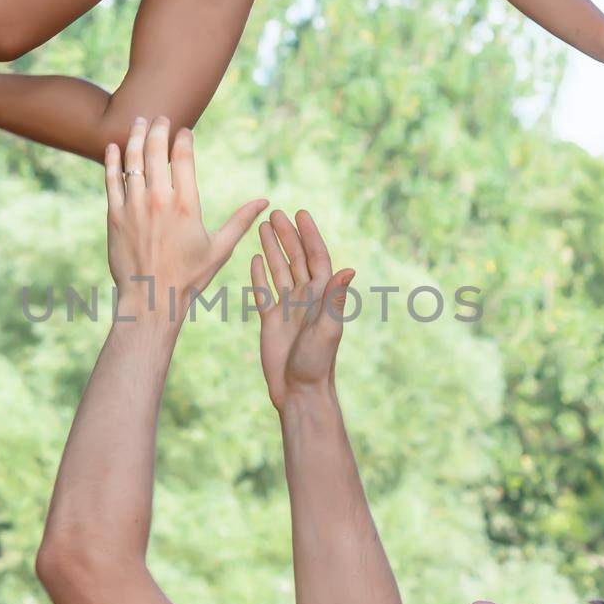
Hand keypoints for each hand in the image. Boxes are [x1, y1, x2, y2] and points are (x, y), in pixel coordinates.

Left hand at [105, 117, 267, 325]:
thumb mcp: (220, 249)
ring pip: (133, 160)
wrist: (150, 300)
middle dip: (159, 129)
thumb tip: (264, 202)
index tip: (184, 131)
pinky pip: (112, 180)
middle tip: (161, 118)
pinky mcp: (115, 216)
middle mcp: (159, 200)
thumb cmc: (188, 278)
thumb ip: (240, 221)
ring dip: (137, 137)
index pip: (183, 158)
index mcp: (186, 205)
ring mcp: (134, 206)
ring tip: (140, 122)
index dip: (183, 139)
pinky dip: (112, 161)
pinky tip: (114, 147)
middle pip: (156, 151)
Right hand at [251, 209, 355, 410]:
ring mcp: (288, 308)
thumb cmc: (317, 363)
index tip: (300, 213)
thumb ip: (335, 298)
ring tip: (262, 227)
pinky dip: (259, 275)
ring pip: (279, 270)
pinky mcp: (271, 320)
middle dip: (287, 235)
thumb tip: (348, 269)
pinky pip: (264, 292)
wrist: (299, 391)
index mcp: (322, 295)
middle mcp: (306, 297)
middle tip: (275, 212)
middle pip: (296, 258)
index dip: (309, 235)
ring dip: (272, 248)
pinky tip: (255, 259)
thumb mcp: (328, 328)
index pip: (316, 257)